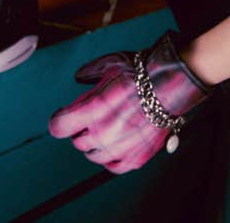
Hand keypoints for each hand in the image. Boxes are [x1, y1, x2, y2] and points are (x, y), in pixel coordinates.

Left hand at [48, 31, 209, 173]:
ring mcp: (118, 149)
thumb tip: (79, 78)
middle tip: (92, 119)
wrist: (170, 85)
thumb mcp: (110, 63)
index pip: (58, 126)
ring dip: (95, 144)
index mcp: (91, 111)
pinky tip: (115, 146)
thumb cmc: (140, 73)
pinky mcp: (134, 158)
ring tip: (106, 130)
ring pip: (93, 155)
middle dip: (80, 130)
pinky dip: (111, 158)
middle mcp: (102, 134)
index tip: (63, 117)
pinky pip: (113, 166)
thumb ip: (89, 72)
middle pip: (77, 142)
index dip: (59, 120)